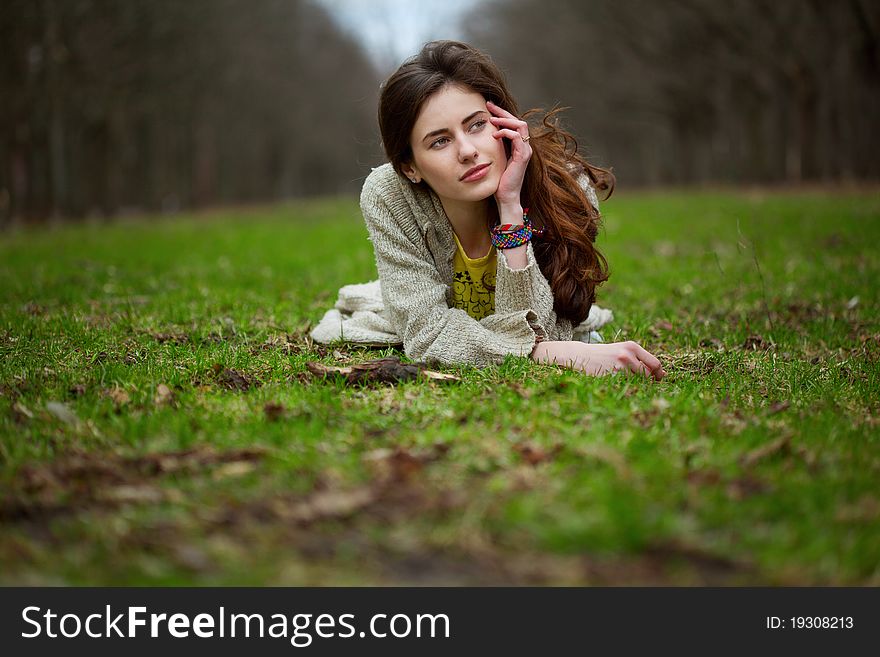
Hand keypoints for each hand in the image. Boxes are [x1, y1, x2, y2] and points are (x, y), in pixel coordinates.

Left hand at [487, 100, 531, 205]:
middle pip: (518, 120)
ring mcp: (525, 150)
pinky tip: (494, 135)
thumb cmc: (499, 181)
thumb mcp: (496, 159)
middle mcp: (524, 146)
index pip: (514, 124)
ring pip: (520, 125)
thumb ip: (495, 147)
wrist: (505, 197)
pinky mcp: (523, 156)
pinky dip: (506, 132)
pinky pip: (517, 137)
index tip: (488, 108)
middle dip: (503, 112)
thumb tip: (484, 134)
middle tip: (489, 105)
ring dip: (504, 120)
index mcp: (519, 146)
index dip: (502, 114)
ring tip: (491, 120)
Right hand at [532, 340, 666, 380]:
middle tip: (636, 383)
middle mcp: (627, 355)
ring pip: (637, 383)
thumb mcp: (622, 351)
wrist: (581, 355)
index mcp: (632, 346)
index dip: (657, 375)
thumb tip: (662, 374)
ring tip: (622, 381)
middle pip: (648, 375)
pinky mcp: (611, 376)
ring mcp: (619, 366)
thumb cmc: (604, 355)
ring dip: (634, 386)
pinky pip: (625, 387)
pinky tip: (614, 382)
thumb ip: (641, 361)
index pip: (655, 364)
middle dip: (647, 382)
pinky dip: (623, 388)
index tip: (655, 380)